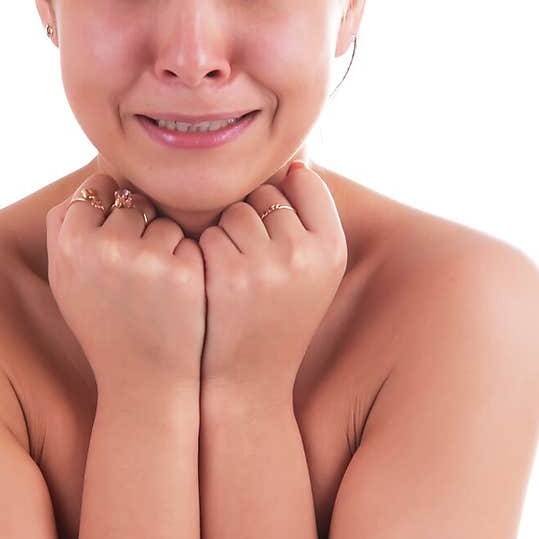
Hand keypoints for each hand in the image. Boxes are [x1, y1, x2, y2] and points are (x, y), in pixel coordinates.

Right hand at [46, 172, 205, 393]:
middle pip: (132, 201)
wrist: (143, 378)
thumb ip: (65, 228)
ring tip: (153, 288)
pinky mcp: (183, 271)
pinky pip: (189, 241)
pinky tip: (176, 294)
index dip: (110, 207)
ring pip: (163, 220)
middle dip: (139, 227)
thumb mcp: (65, 280)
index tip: (116, 236)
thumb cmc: (103, 324)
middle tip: (134, 273)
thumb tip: (91, 181)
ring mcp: (146, 259)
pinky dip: (187, 261)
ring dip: (165, 244)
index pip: (96, 189)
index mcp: (70, 245)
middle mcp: (105, 247)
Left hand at [197, 163, 348, 397]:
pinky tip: (213, 285)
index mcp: (334, 248)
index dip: (281, 202)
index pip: (303, 180)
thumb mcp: (312, 271)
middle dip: (252, 219)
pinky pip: (207, 232)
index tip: (274, 238)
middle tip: (253, 267)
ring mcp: (267, 263)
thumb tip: (293, 155)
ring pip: (234, 209)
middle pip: (265, 193)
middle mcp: (306, 252)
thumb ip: (308, 217)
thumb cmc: (276, 317)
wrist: (246, 383)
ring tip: (234, 277)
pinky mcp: (226, 273)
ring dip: (225, 233)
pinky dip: (204, 252)